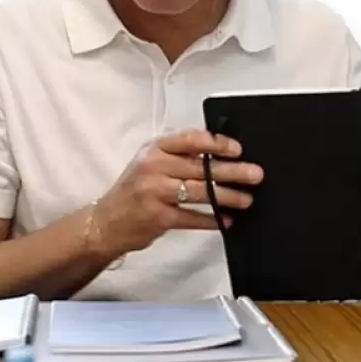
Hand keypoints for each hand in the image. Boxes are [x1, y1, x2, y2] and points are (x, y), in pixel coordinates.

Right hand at [90, 129, 263, 257]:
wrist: (106, 222)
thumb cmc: (133, 190)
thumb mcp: (149, 163)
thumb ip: (179, 156)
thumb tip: (219, 154)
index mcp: (154, 149)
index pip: (189, 139)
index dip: (216, 143)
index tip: (237, 149)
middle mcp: (153, 167)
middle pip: (200, 167)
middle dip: (232, 171)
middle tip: (255, 173)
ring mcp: (155, 192)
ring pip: (200, 192)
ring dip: (227, 196)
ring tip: (246, 199)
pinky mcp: (158, 217)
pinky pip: (192, 217)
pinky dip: (212, 220)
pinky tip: (227, 220)